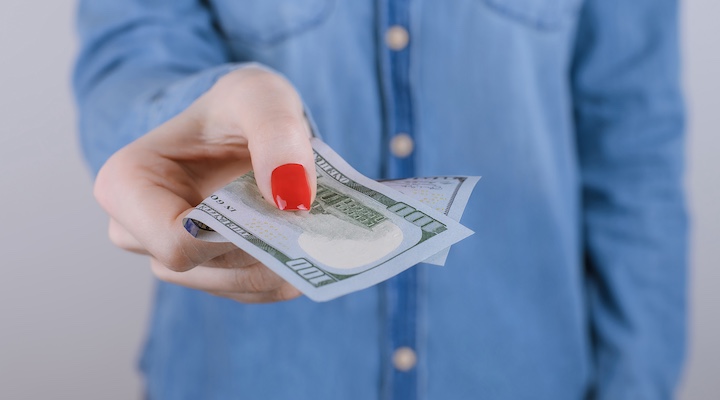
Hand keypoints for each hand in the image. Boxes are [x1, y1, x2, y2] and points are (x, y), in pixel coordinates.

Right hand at [94, 65, 315, 302]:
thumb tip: (293, 198)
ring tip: (314, 225)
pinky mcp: (208, 271)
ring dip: (281, 263)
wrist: (244, 122)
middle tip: (311, 219)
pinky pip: (249, 291)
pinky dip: (285, 272)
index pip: (175, 243)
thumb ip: (278, 135)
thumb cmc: (239, 105)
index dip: (236, 236)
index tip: (284, 211)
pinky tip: (308, 241)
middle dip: (264, 249)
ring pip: (232, 285)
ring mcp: (170, 257)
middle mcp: (136, 230)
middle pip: (205, 268)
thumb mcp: (262, 97)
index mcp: (126, 184)